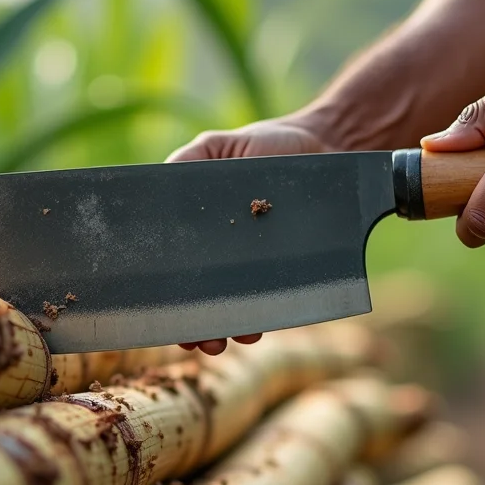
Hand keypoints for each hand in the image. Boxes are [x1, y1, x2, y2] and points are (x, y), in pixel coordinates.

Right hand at [167, 115, 336, 354]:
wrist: (327, 149)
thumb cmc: (268, 144)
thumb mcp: (218, 147)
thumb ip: (187, 164)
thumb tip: (157, 186)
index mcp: (201, 227)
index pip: (176, 265)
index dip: (166, 290)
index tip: (160, 311)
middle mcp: (227, 250)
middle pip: (203, 295)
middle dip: (194, 323)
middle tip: (192, 338)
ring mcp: (259, 263)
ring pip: (237, 304)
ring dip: (226, 327)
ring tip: (221, 340)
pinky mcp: (290, 269)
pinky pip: (274, 299)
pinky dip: (263, 316)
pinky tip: (256, 327)